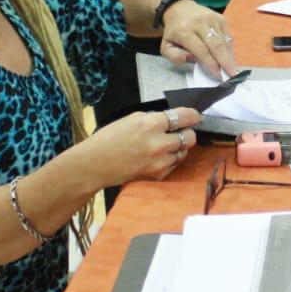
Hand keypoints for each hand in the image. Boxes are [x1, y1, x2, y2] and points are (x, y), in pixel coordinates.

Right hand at [80, 107, 202, 185]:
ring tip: (162, 146)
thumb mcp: (131, 119)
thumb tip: (172, 120)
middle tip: (179, 132)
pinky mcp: (158, 175)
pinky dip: (169, 160)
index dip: (193, 116)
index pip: (184, 117)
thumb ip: (154, 119)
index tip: (195, 116)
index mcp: (151, 124)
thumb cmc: (109, 139)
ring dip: (177, 148)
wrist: (95, 164)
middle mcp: (159, 143)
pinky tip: (155, 157)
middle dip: (186, 133)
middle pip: (190, 137)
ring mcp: (160, 161)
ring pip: (183, 152)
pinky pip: (173, 164)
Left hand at [160, 1, 235, 77]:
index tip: (218, 76)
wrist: (180, 9)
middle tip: (232, 74)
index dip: (211, 64)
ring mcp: (212, 19)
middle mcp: (200, 23)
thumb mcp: (166, 46)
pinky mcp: (221, 18)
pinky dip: (229, 48)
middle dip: (226, 62)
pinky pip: (228, 36)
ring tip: (232, 69)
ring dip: (229, 56)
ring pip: (224, 41)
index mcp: (184, 31)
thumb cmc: (174, 32)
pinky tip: (229, 57)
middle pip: (217, 45)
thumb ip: (175, 56)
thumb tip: (192, 59)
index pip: (201, 50)